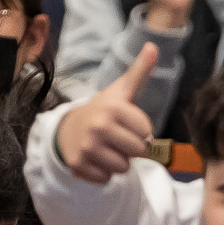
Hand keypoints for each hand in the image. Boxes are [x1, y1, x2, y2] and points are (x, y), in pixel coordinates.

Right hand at [55, 42, 159, 181]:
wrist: (70, 127)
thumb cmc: (104, 110)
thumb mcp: (122, 90)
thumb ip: (140, 71)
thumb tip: (153, 46)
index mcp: (113, 107)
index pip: (147, 133)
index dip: (141, 130)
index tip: (127, 123)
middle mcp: (99, 126)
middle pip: (138, 151)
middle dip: (132, 147)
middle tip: (118, 137)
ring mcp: (87, 147)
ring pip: (124, 167)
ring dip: (119, 161)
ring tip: (107, 147)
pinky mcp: (79, 165)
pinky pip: (107, 178)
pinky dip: (104, 172)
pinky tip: (96, 158)